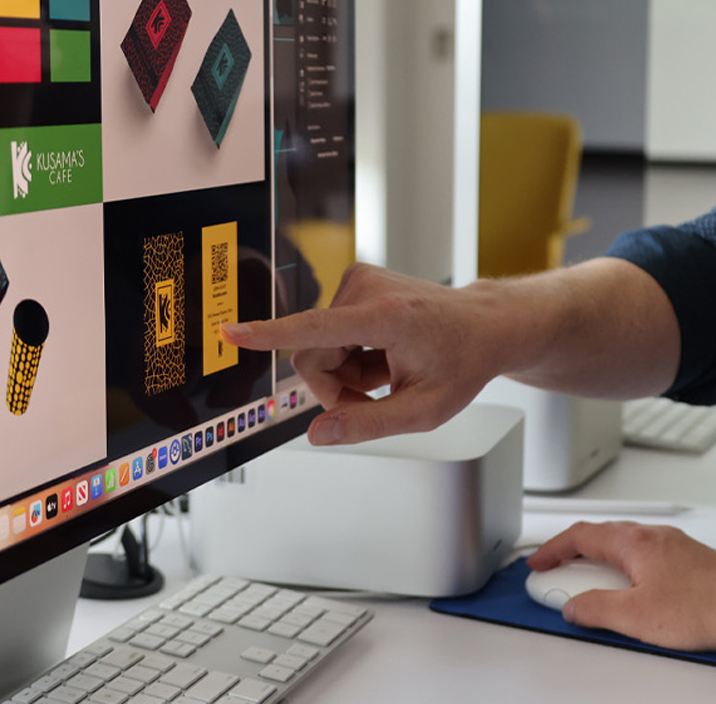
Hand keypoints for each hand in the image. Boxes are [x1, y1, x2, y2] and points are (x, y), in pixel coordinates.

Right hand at [220, 264, 512, 444]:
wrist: (484, 325)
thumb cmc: (461, 362)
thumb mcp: (424, 410)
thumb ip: (368, 424)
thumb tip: (318, 434)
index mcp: (387, 316)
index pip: (315, 329)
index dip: (268, 335)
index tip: (231, 332)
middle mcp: (368, 289)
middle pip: (312, 354)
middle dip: (335, 386)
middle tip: (374, 397)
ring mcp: (360, 280)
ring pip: (318, 345)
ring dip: (346, 371)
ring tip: (386, 373)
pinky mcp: (355, 281)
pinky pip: (329, 331)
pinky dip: (351, 354)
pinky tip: (382, 356)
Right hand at [527, 522, 715, 651]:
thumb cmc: (702, 607)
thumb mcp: (634, 616)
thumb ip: (596, 608)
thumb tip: (574, 606)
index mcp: (634, 542)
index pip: (580, 535)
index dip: (553, 549)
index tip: (539, 563)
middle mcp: (652, 536)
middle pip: (600, 535)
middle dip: (572, 553)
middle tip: (556, 573)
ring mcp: (672, 545)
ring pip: (623, 544)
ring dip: (598, 559)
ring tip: (588, 584)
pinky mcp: (687, 559)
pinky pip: (643, 554)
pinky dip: (623, 566)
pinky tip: (628, 588)